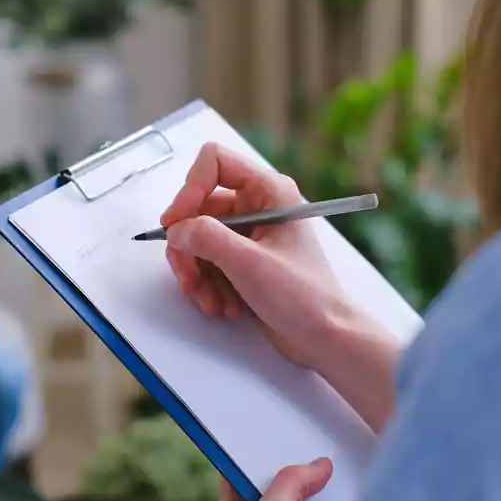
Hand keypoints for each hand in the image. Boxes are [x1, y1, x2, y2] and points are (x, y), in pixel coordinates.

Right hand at [160, 143, 353, 367]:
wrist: (325, 338)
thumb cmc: (303, 297)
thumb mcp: (249, 263)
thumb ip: (207, 238)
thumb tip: (176, 229)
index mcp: (268, 190)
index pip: (214, 162)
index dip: (189, 189)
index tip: (176, 223)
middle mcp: (258, 205)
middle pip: (198, 208)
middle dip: (189, 247)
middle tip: (189, 278)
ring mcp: (249, 233)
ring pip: (197, 239)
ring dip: (197, 273)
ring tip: (211, 301)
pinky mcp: (243, 259)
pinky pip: (206, 261)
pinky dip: (207, 284)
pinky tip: (222, 306)